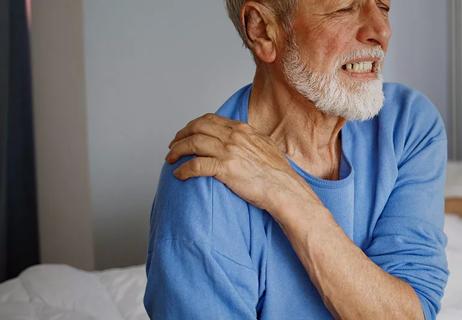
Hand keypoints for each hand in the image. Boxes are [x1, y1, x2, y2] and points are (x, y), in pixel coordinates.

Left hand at [165, 113, 322, 214]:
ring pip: (192, 144)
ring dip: (177, 151)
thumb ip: (249, 139)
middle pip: (197, 128)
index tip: (185, 134)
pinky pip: (195, 165)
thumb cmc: (277, 173)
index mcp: (241, 129)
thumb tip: (241, 137)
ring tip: (170, 160)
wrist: (284, 188)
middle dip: (180, 136)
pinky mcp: (225, 169)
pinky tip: (179, 175)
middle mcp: (233, 136)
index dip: (192, 126)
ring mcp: (229, 151)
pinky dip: (183, 169)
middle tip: (172, 146)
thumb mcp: (265, 146)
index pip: (209, 120)